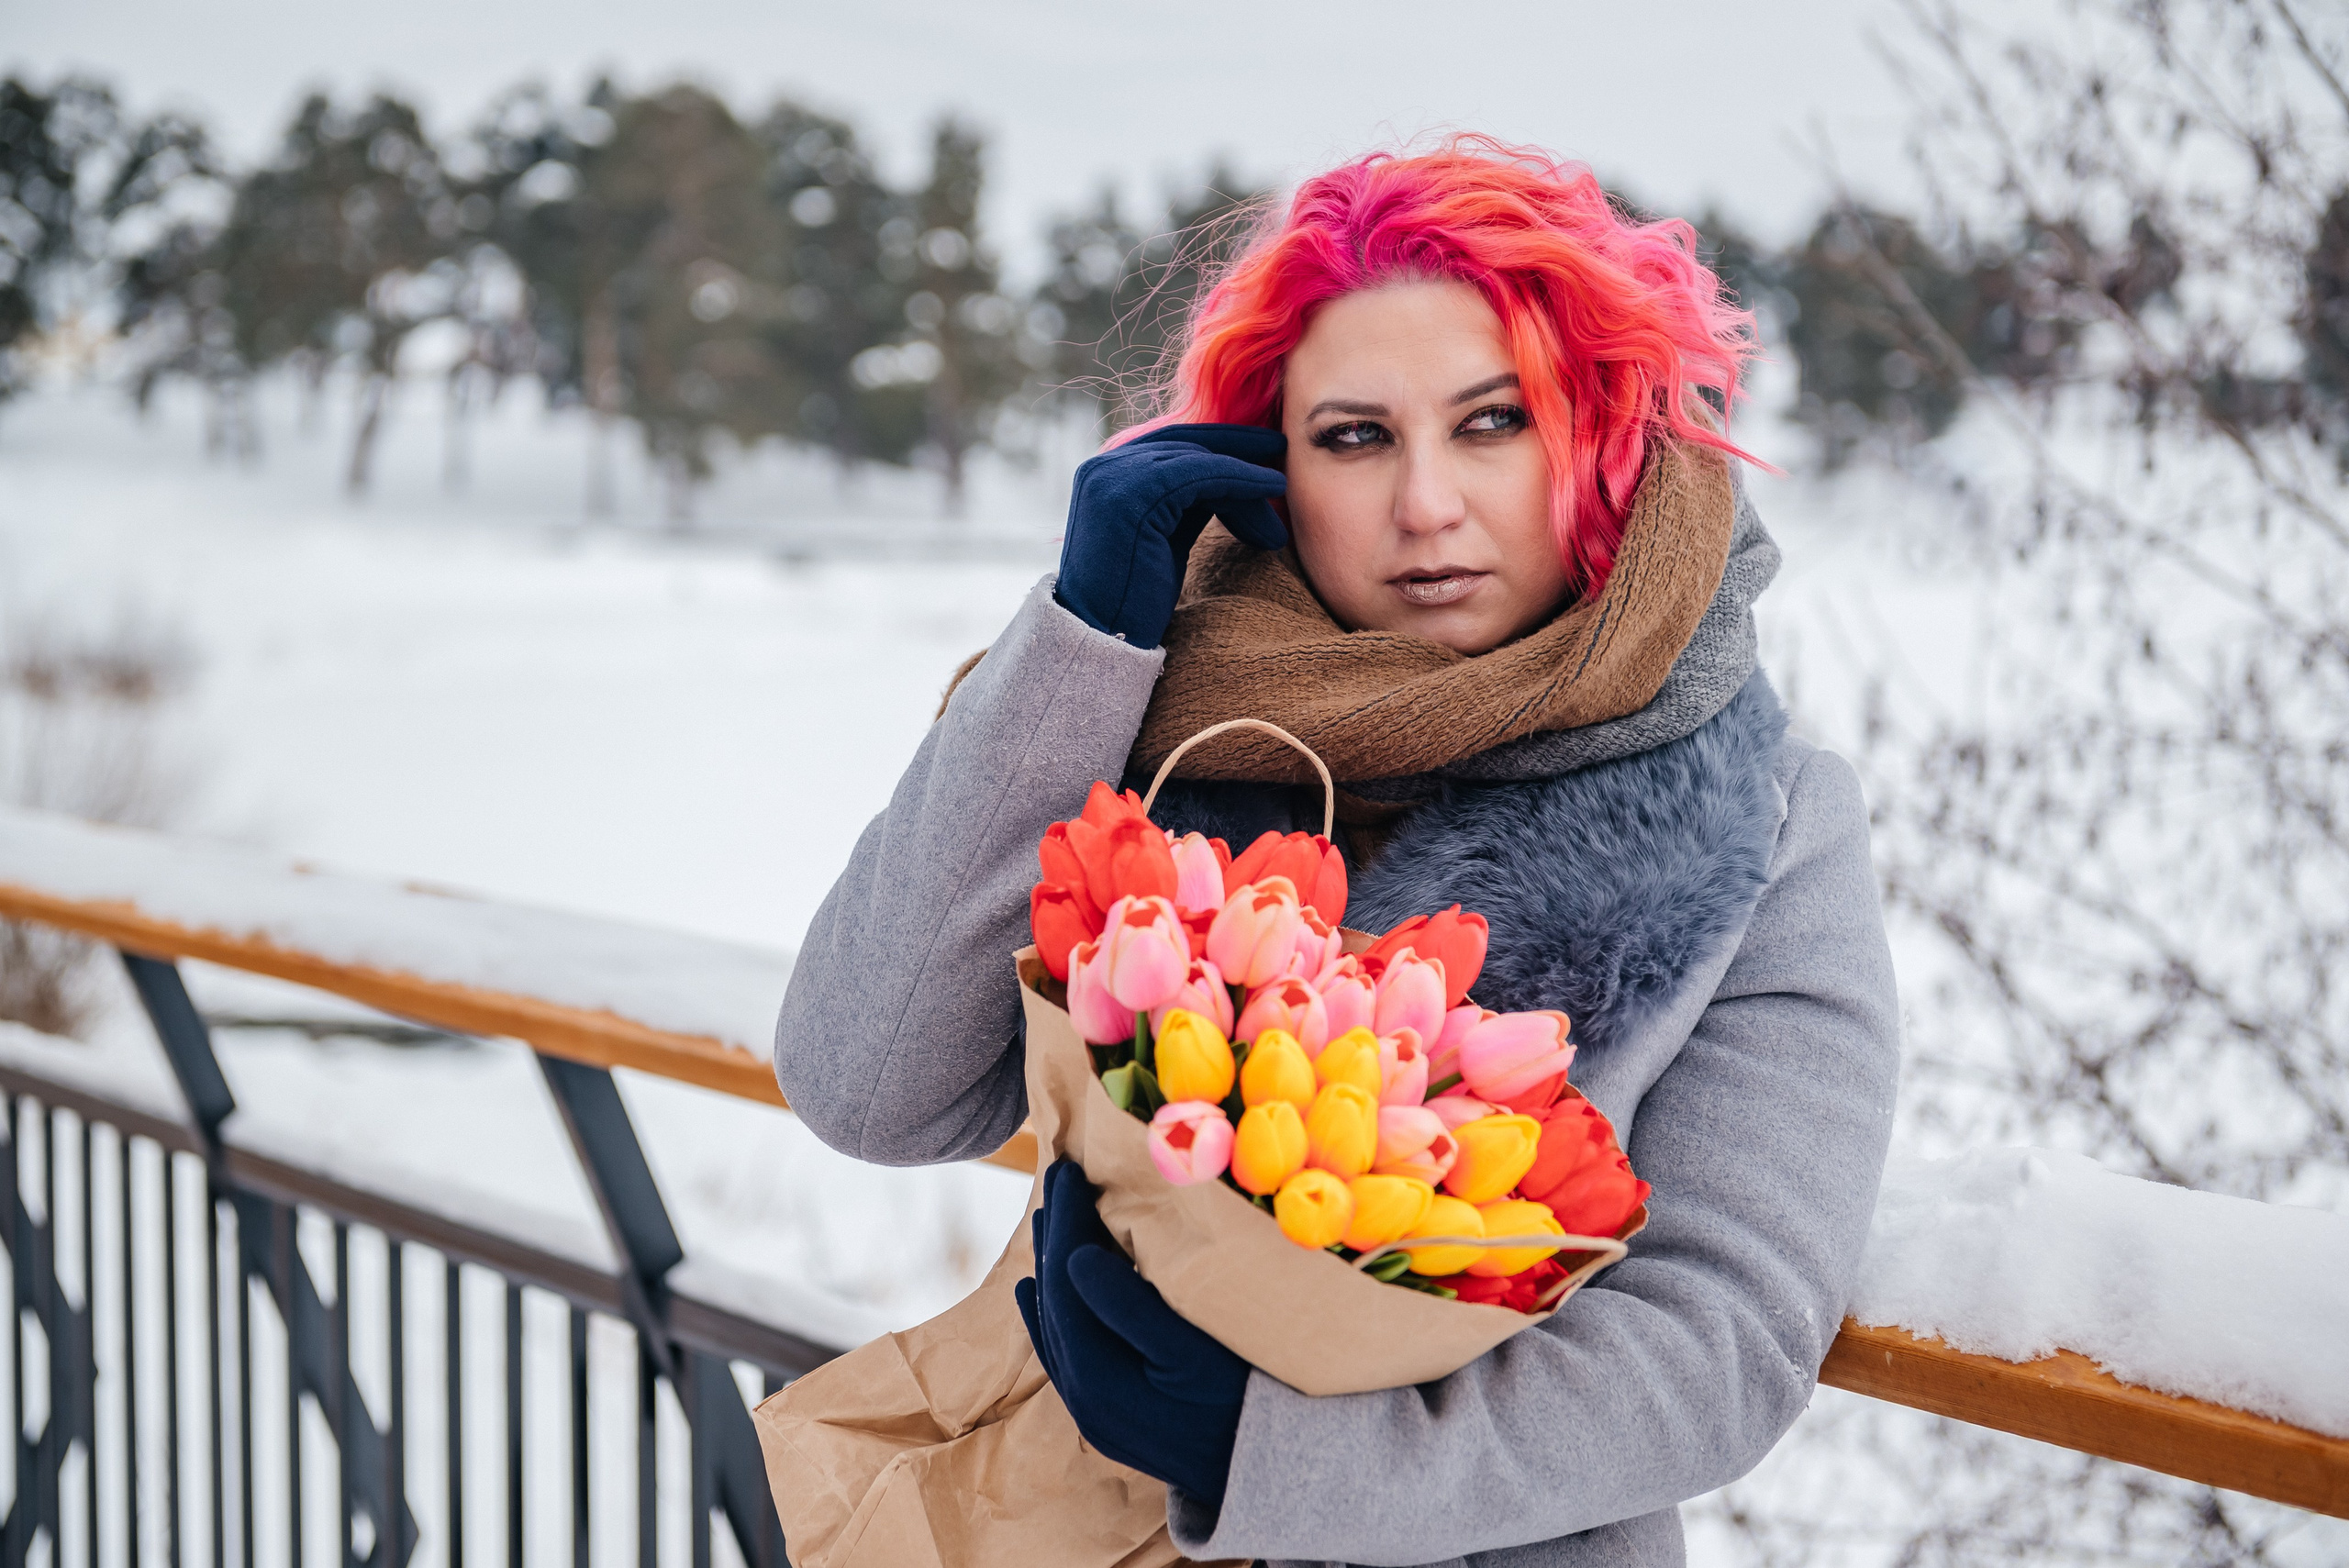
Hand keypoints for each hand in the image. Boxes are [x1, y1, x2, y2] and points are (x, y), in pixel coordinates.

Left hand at [1014, 1159, 1249, 1501]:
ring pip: (1055, 1322)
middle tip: (1059, 1174)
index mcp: (1096, 1379)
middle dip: (1055, 1234)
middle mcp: (1081, 1398)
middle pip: (1053, 1300)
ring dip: (1052, 1266)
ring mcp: (1091, 1409)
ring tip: (1051, 1215)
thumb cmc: (1240, 1404)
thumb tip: (1075, 1257)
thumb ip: (1130, 1307)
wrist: (1266, 1475)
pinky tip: (1034, 1288)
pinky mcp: (1106, 1412)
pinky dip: (1050, 1311)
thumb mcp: (1192, 1351)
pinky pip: (1063, 1350)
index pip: (1065, 1282)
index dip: (1067, 1221)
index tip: (1071, 1170)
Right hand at [1053, 423, 1287, 648]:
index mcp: (1107, 475)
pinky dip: (1242, 478)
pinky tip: (1272, 485)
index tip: (1263, 449)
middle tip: (1280, 448)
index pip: (1171, 444)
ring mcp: (1115, 477)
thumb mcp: (1166, 537)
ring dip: (1246, 472)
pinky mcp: (1135, 494)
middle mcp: (1104, 467)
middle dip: (1237, 447)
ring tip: (1283, 486)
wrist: (1103, 640)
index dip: (1220, 444)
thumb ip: (1186, 503)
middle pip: (1186, 444)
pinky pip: (1203, 474)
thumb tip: (1230, 481)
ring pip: (1198, 459)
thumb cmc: (1137, 600)